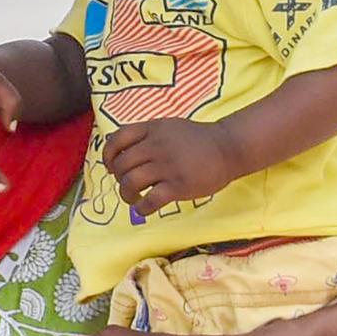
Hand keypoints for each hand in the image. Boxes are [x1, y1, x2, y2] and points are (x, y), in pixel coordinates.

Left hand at [98, 118, 237, 218]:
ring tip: (133, 198)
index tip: (110, 167)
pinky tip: (144, 208)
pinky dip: (142, 208)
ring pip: (131, 182)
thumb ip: (147, 135)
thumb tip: (120, 151)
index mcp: (152, 129)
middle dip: (118, 178)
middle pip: (121, 164)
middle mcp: (156, 146)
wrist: (228, 148)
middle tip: (127, 184)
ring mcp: (167, 166)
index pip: (117, 139)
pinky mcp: (178, 185)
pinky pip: (150, 200)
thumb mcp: (169, 127)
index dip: (108, 155)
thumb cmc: (198, 140)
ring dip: (126, 194)